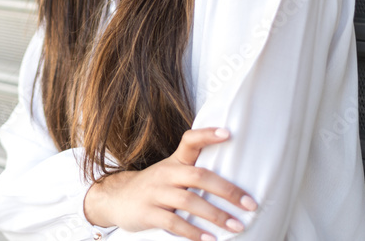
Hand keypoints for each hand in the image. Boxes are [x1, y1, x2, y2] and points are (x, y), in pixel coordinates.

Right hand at [83, 127, 257, 239]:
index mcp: (174, 162)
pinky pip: (173, 223)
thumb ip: (194, 173)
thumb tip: (235, 183)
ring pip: (189, 201)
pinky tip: (209, 239)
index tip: (229, 134)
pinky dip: (193, 232)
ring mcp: (155, 193)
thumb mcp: (170, 173)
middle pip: (198, 176)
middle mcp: (165, 174)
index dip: (207, 135)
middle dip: (227, 190)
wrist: (115, 198)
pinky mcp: (148, 213)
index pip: (190, 141)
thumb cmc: (154, 187)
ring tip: (236, 226)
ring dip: (215, 215)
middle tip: (249, 204)